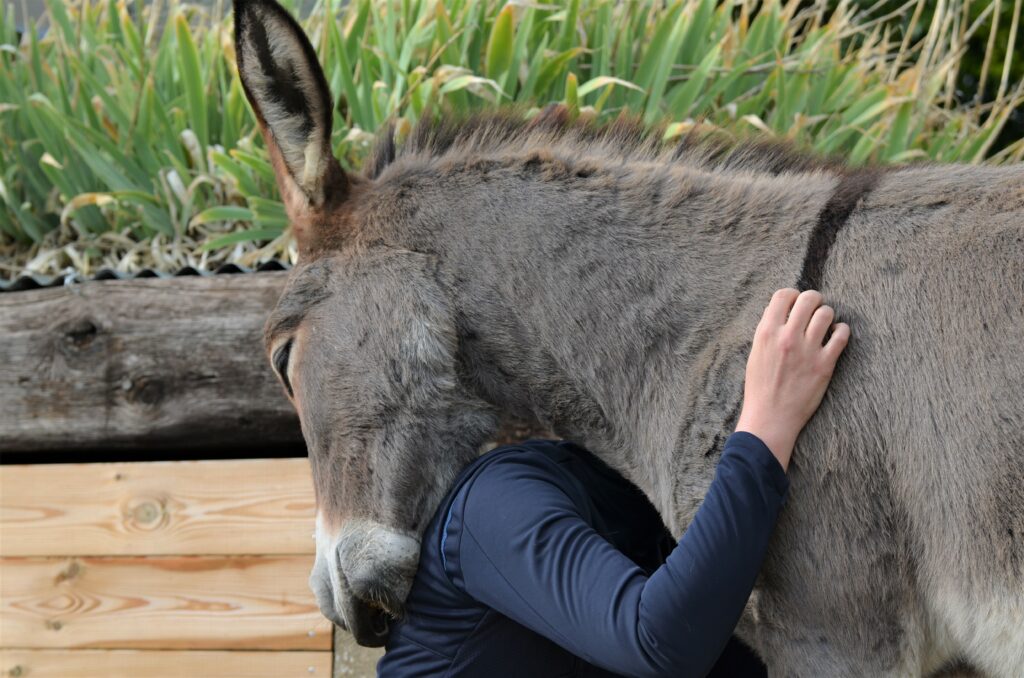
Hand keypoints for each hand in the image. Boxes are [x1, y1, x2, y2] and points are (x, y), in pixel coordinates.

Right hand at [735, 288, 849, 470]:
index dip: (792, 296)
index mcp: (766, 332)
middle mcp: (787, 337)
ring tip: (824, 325)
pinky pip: (842, 335)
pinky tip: (836, 335)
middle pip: (808, 298)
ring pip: (827, 313)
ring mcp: (808, 350)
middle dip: (813, 300)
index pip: (783, 295)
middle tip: (813, 310)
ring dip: (827, 315)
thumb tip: (782, 310)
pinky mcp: (825, 364)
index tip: (795, 304)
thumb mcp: (755, 353)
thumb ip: (768, 330)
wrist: (770, 418)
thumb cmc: (760, 387)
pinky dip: (841, 331)